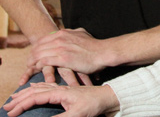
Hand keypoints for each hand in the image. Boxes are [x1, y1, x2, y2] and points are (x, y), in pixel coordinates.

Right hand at [3, 83, 117, 116]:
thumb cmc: (94, 104)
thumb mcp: (77, 114)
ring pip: (41, 87)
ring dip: (27, 92)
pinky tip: (35, 88)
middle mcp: (60, 88)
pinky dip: (38, 87)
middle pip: (35, 90)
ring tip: (16, 96)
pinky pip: (48, 86)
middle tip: (6, 106)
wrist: (108, 96)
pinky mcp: (67, 90)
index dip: (22, 105)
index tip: (10, 113)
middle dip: (20, 98)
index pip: (35, 97)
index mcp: (60, 92)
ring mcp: (64, 88)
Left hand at [23, 28, 107, 82]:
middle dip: (31, 55)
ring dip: (33, 61)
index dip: (36, 47)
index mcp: (64, 33)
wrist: (102, 52)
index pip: (42, 39)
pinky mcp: (62, 59)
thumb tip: (70, 31)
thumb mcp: (82, 33)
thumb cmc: (94, 45)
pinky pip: (45, 62)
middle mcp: (60, 39)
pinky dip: (39, 65)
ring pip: (39, 54)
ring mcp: (61, 48)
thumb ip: (73, 32)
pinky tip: (38, 69)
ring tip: (30, 67)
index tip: (34, 54)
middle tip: (29, 62)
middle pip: (38, 47)